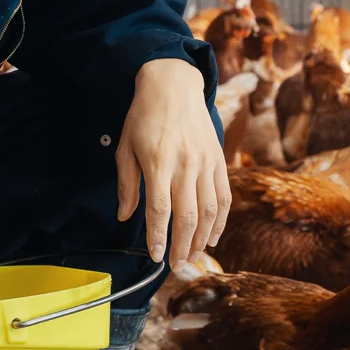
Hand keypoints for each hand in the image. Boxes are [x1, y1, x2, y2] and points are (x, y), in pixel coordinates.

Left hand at [116, 57, 230, 268]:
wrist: (173, 84)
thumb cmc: (144, 116)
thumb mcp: (125, 147)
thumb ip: (127, 185)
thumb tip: (126, 217)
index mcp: (158, 162)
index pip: (159, 209)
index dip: (159, 237)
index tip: (156, 257)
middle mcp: (185, 164)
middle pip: (188, 216)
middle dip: (182, 247)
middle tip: (177, 266)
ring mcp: (205, 162)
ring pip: (209, 211)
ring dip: (202, 239)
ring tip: (193, 256)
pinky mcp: (219, 160)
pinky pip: (224, 197)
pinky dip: (221, 221)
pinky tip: (214, 237)